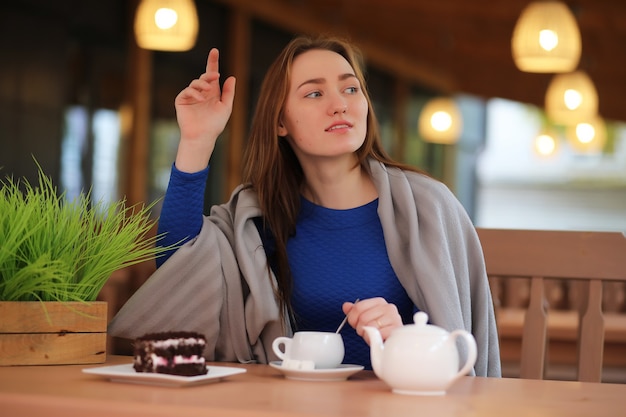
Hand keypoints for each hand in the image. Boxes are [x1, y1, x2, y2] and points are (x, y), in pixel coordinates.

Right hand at [174, 48, 235, 171]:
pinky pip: (187, 91)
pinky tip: (201, 98)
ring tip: (208, 90)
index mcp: (212, 92)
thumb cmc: (215, 124)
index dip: (213, 62)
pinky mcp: (182, 100)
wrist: (203, 136)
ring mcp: (191, 95)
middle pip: (204, 75)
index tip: (214, 50)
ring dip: (202, 84)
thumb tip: (231, 77)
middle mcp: (201, 92)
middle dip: (210, 73)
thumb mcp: (226, 107)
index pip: (212, 74)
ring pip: (196, 82)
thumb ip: (229, 92)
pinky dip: (194, 92)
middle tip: (215, 75)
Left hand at [342, 297, 402, 343]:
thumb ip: (355, 311)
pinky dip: (375, 339)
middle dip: (360, 328)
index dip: (353, 319)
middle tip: (366, 331)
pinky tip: (378, 339)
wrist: (394, 341)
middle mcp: (388, 307)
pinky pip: (378, 334)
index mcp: (379, 302)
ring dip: (367, 335)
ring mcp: (394, 318)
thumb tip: (346, 306)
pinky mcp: (396, 329)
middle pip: (363, 317)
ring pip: (370, 326)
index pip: (358, 307)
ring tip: (372, 335)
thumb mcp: (365, 319)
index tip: (355, 324)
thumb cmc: (380, 330)